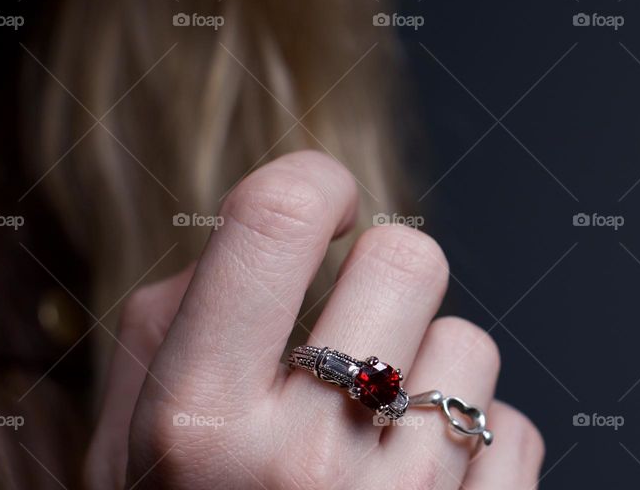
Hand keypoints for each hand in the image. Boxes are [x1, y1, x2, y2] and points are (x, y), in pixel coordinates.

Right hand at [85, 151, 543, 488]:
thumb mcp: (128, 441)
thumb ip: (174, 318)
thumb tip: (264, 234)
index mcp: (194, 419)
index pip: (274, 217)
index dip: (311, 180)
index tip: (319, 202)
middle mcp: (296, 463)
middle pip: (406, 255)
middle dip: (381, 272)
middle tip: (348, 325)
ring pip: (470, 342)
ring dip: (426, 369)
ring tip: (372, 429)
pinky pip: (511, 425)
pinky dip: (469, 441)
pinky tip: (412, 483)